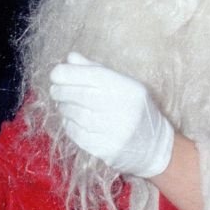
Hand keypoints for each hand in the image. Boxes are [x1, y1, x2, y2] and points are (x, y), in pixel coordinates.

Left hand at [48, 51, 174, 177]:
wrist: (154, 146)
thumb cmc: (135, 109)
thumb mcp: (124, 84)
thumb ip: (96, 70)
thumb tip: (70, 58)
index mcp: (128, 89)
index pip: (94, 77)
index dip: (69, 74)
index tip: (55, 74)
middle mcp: (124, 110)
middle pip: (83, 96)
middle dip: (62, 91)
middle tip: (55, 90)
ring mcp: (116, 132)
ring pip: (78, 116)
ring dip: (64, 108)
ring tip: (62, 104)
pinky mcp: (107, 150)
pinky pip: (79, 135)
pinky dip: (69, 126)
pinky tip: (70, 120)